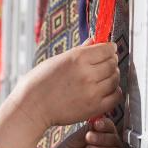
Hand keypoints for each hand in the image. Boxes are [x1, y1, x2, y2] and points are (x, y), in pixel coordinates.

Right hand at [0, 44, 121, 147]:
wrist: (32, 107)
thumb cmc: (39, 82)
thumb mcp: (57, 60)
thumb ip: (79, 50)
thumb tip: (94, 41)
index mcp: (77, 58)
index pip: (107, 49)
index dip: (110, 49)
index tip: (109, 51)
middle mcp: (87, 73)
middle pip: (112, 63)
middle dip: (111, 62)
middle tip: (105, 64)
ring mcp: (92, 91)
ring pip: (115, 79)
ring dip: (112, 76)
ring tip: (103, 78)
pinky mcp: (94, 107)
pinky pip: (115, 96)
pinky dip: (114, 92)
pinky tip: (107, 90)